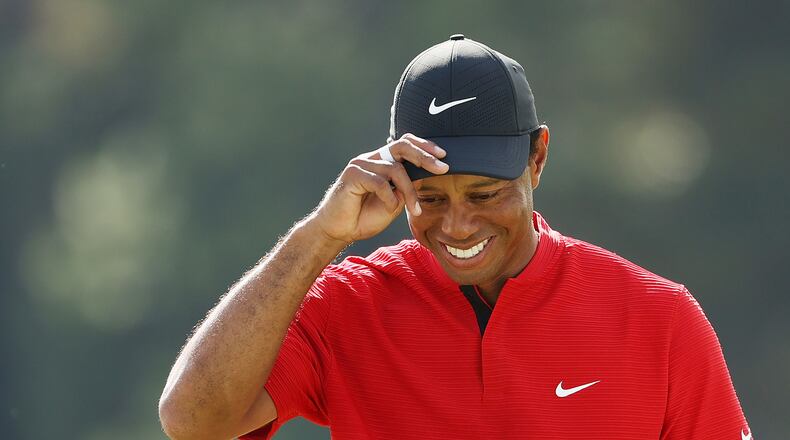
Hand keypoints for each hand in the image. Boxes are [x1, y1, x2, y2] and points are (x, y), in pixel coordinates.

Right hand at [309, 133, 447, 244]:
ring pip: (395, 169)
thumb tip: (424, 177)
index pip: (404, 144)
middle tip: (443, 167)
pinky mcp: (352, 174)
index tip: (444, 155)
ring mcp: (360, 164)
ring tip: (415, 209)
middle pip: (402, 146)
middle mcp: (371, 159)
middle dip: (425, 156)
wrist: (338, 231)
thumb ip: (406, 188)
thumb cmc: (363, 217)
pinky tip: (389, 208)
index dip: (424, 146)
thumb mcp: (393, 202)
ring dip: (409, 191)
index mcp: (381, 162)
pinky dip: (389, 197)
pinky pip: (379, 182)